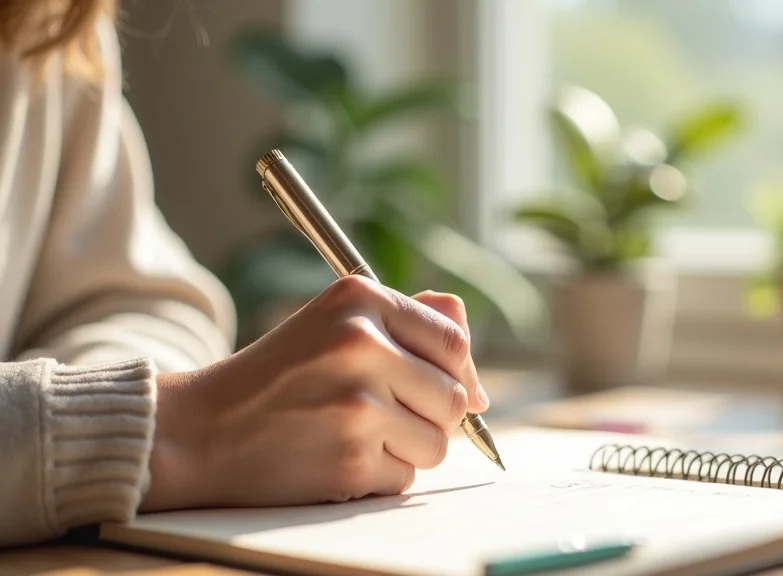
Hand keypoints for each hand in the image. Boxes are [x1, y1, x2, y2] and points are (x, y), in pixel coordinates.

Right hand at [140, 276, 488, 510]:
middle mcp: (362, 345)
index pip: (453, 341)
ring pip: (437, 443)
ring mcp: (357, 405)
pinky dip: (378, 477)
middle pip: (453, 397)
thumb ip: (409, 322)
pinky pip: (404, 478)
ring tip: (356, 434)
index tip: (447, 389)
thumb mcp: (335, 323)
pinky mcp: (350, 459)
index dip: (457, 372)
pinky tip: (337, 456)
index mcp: (359, 299)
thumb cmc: (277, 376)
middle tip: (384, 414)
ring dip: (407, 449)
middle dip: (430, 415)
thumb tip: (475, 366)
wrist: (198, 430)